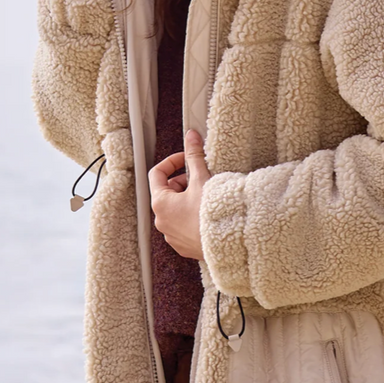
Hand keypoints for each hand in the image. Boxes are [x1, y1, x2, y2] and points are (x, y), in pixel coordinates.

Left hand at [150, 130, 210, 259]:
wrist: (227, 244)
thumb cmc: (211, 214)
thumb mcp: (202, 180)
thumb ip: (194, 156)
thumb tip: (191, 136)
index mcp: (160, 203)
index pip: (156, 173)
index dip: (171, 162)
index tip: (186, 159)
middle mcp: (161, 221)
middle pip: (166, 192)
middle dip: (182, 182)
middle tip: (200, 178)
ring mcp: (171, 236)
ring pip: (175, 210)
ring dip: (187, 199)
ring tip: (206, 197)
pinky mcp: (183, 246)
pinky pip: (183, 226)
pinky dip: (192, 217)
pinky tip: (208, 215)